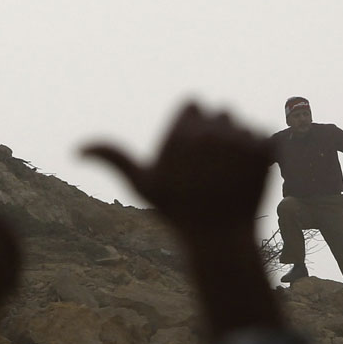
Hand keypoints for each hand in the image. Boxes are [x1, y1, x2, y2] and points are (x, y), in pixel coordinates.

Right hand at [84, 103, 282, 333]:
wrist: (218, 237)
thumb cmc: (176, 211)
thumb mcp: (142, 184)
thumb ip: (113, 158)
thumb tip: (75, 149)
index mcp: (184, 128)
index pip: (194, 105)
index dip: (191, 127)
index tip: (190, 155)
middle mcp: (213, 128)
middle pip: (219, 114)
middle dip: (215, 135)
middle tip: (209, 170)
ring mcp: (242, 139)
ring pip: (241, 125)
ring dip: (236, 143)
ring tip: (226, 175)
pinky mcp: (267, 149)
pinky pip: (264, 137)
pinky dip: (257, 154)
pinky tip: (244, 178)